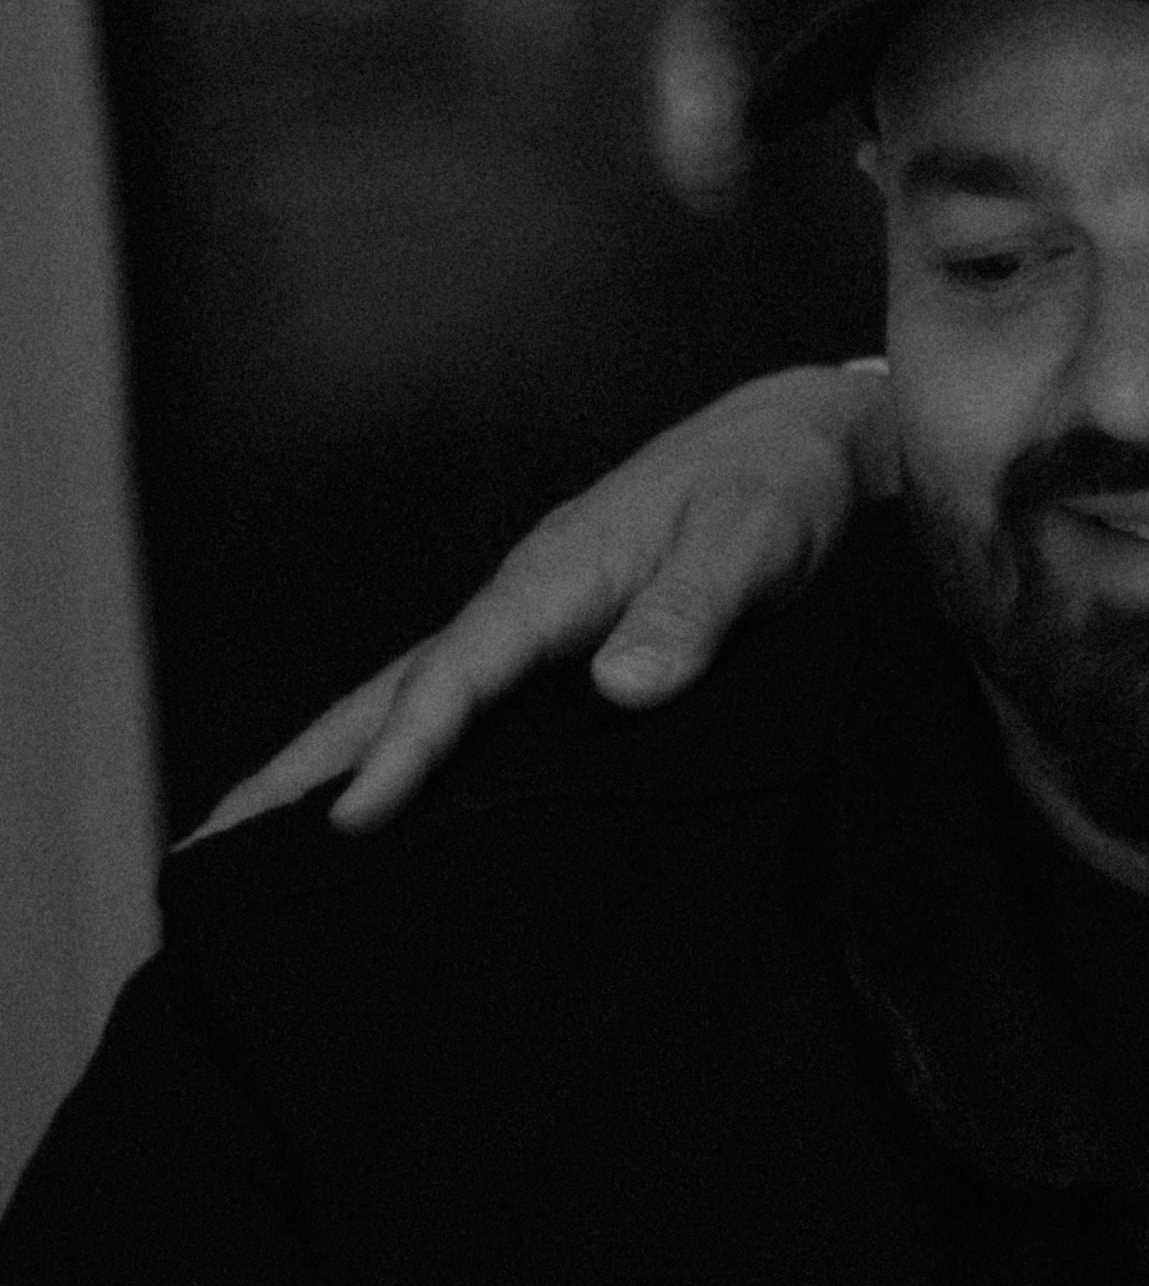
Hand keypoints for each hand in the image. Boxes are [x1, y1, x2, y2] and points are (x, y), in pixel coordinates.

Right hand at [192, 361, 901, 837]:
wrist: (803, 439)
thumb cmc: (778, 485)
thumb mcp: (753, 539)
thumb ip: (693, 608)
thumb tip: (623, 686)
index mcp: (554, 576)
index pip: (461, 675)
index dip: (409, 750)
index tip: (353, 821)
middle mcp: (523, 599)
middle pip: (390, 690)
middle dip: (302, 765)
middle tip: (208, 847)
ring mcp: (533, 619)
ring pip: (410, 696)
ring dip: (333, 761)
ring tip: (251, 841)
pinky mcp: (558, 639)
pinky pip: (459, 702)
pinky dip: (400, 747)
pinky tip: (384, 802)